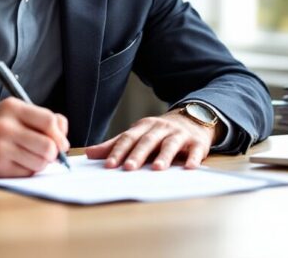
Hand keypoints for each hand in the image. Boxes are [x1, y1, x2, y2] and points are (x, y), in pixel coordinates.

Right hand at [0, 98, 68, 176]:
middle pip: (48, 146)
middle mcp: (5, 127)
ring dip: (41, 163)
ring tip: (30, 157)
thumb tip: (63, 133)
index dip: (60, 135)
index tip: (60, 142)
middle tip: (49, 154)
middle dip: (54, 153)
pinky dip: (28, 171)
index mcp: (12, 108)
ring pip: (40, 163)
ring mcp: (0, 148)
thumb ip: (40, 118)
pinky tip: (17, 163)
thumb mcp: (13, 112)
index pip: (49, 121)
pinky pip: (27, 173)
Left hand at [85, 110, 220, 170]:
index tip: (108, 165)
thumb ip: (115, 145)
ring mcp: (179, 134)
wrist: (194, 118)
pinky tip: (189, 167)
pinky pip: (195, 150)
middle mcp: (161, 129)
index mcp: (143, 127)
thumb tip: (89, 153)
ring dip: (164, 156)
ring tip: (157, 169)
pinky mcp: (197, 142)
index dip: (118, 151)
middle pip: (147, 141)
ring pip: (170, 144)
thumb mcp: (138, 135)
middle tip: (128, 168)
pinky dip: (193, 158)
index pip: (128, 139)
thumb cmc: (159, 132)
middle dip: (137, 155)